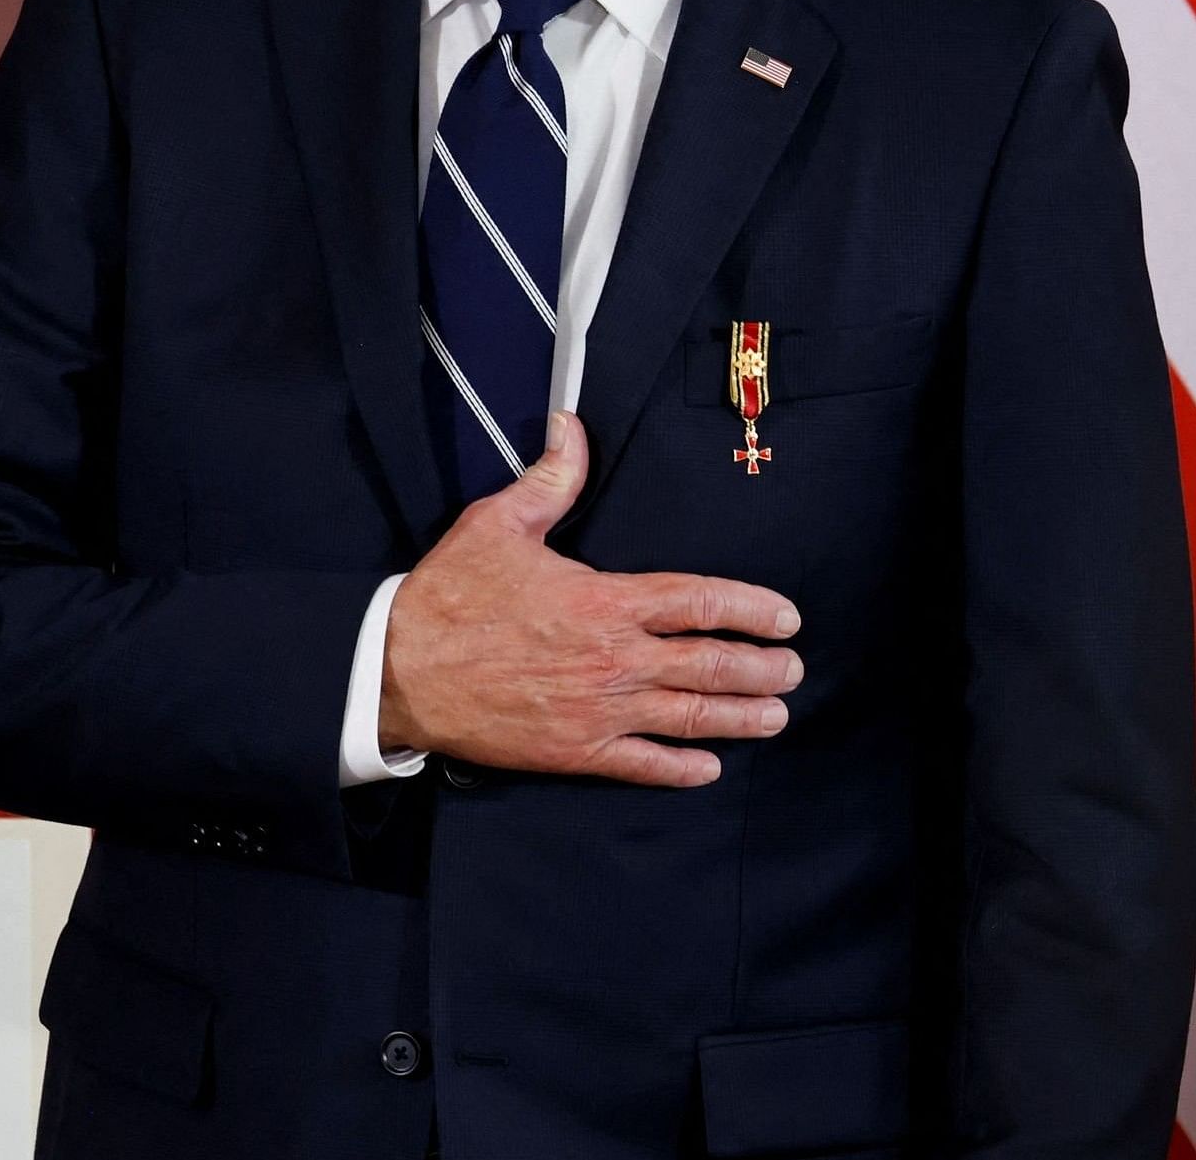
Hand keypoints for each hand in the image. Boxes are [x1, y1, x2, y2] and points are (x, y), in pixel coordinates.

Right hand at [376, 413, 801, 787]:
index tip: (785, 616)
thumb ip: (550, 479)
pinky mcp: (577, 750)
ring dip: (743, 717)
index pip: (699, 602)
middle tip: (793, 669)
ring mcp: (600, 709)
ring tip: (776, 716)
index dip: (750, 609)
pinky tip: (709, 768)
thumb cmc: (449, 597)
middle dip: (763, 668)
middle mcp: (615, 658)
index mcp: (605, 600)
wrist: (402, 672)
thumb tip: (571, 427)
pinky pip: (645, 764)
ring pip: (691, 716)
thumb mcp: (497, 524)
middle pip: (712, 664)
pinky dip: (683, 768)